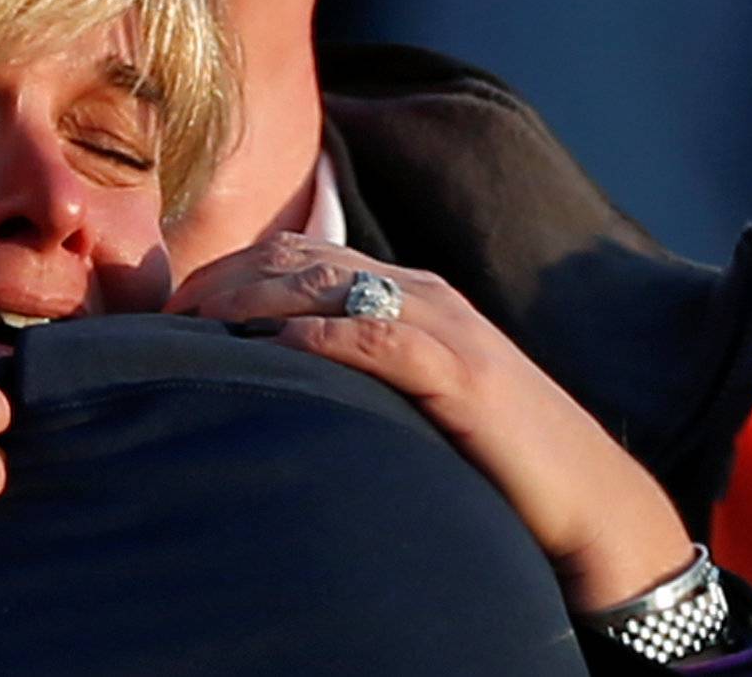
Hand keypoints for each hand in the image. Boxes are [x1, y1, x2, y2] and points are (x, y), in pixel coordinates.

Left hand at [169, 233, 693, 611]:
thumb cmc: (492, 455)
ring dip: (250, 301)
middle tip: (164, 318)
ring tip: (195, 327)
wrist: (587, 497)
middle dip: (222, 281)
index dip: (229, 272)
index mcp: (408, 291)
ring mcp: (444, 325)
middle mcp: (421, 292)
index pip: (297, 255)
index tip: (173, 308)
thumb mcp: (413, 396)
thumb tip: (271, 376)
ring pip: (327, 285)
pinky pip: (377, 338)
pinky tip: (274, 350)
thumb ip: (356, 370)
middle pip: (297, 260)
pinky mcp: (461, 373)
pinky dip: (318, 338)